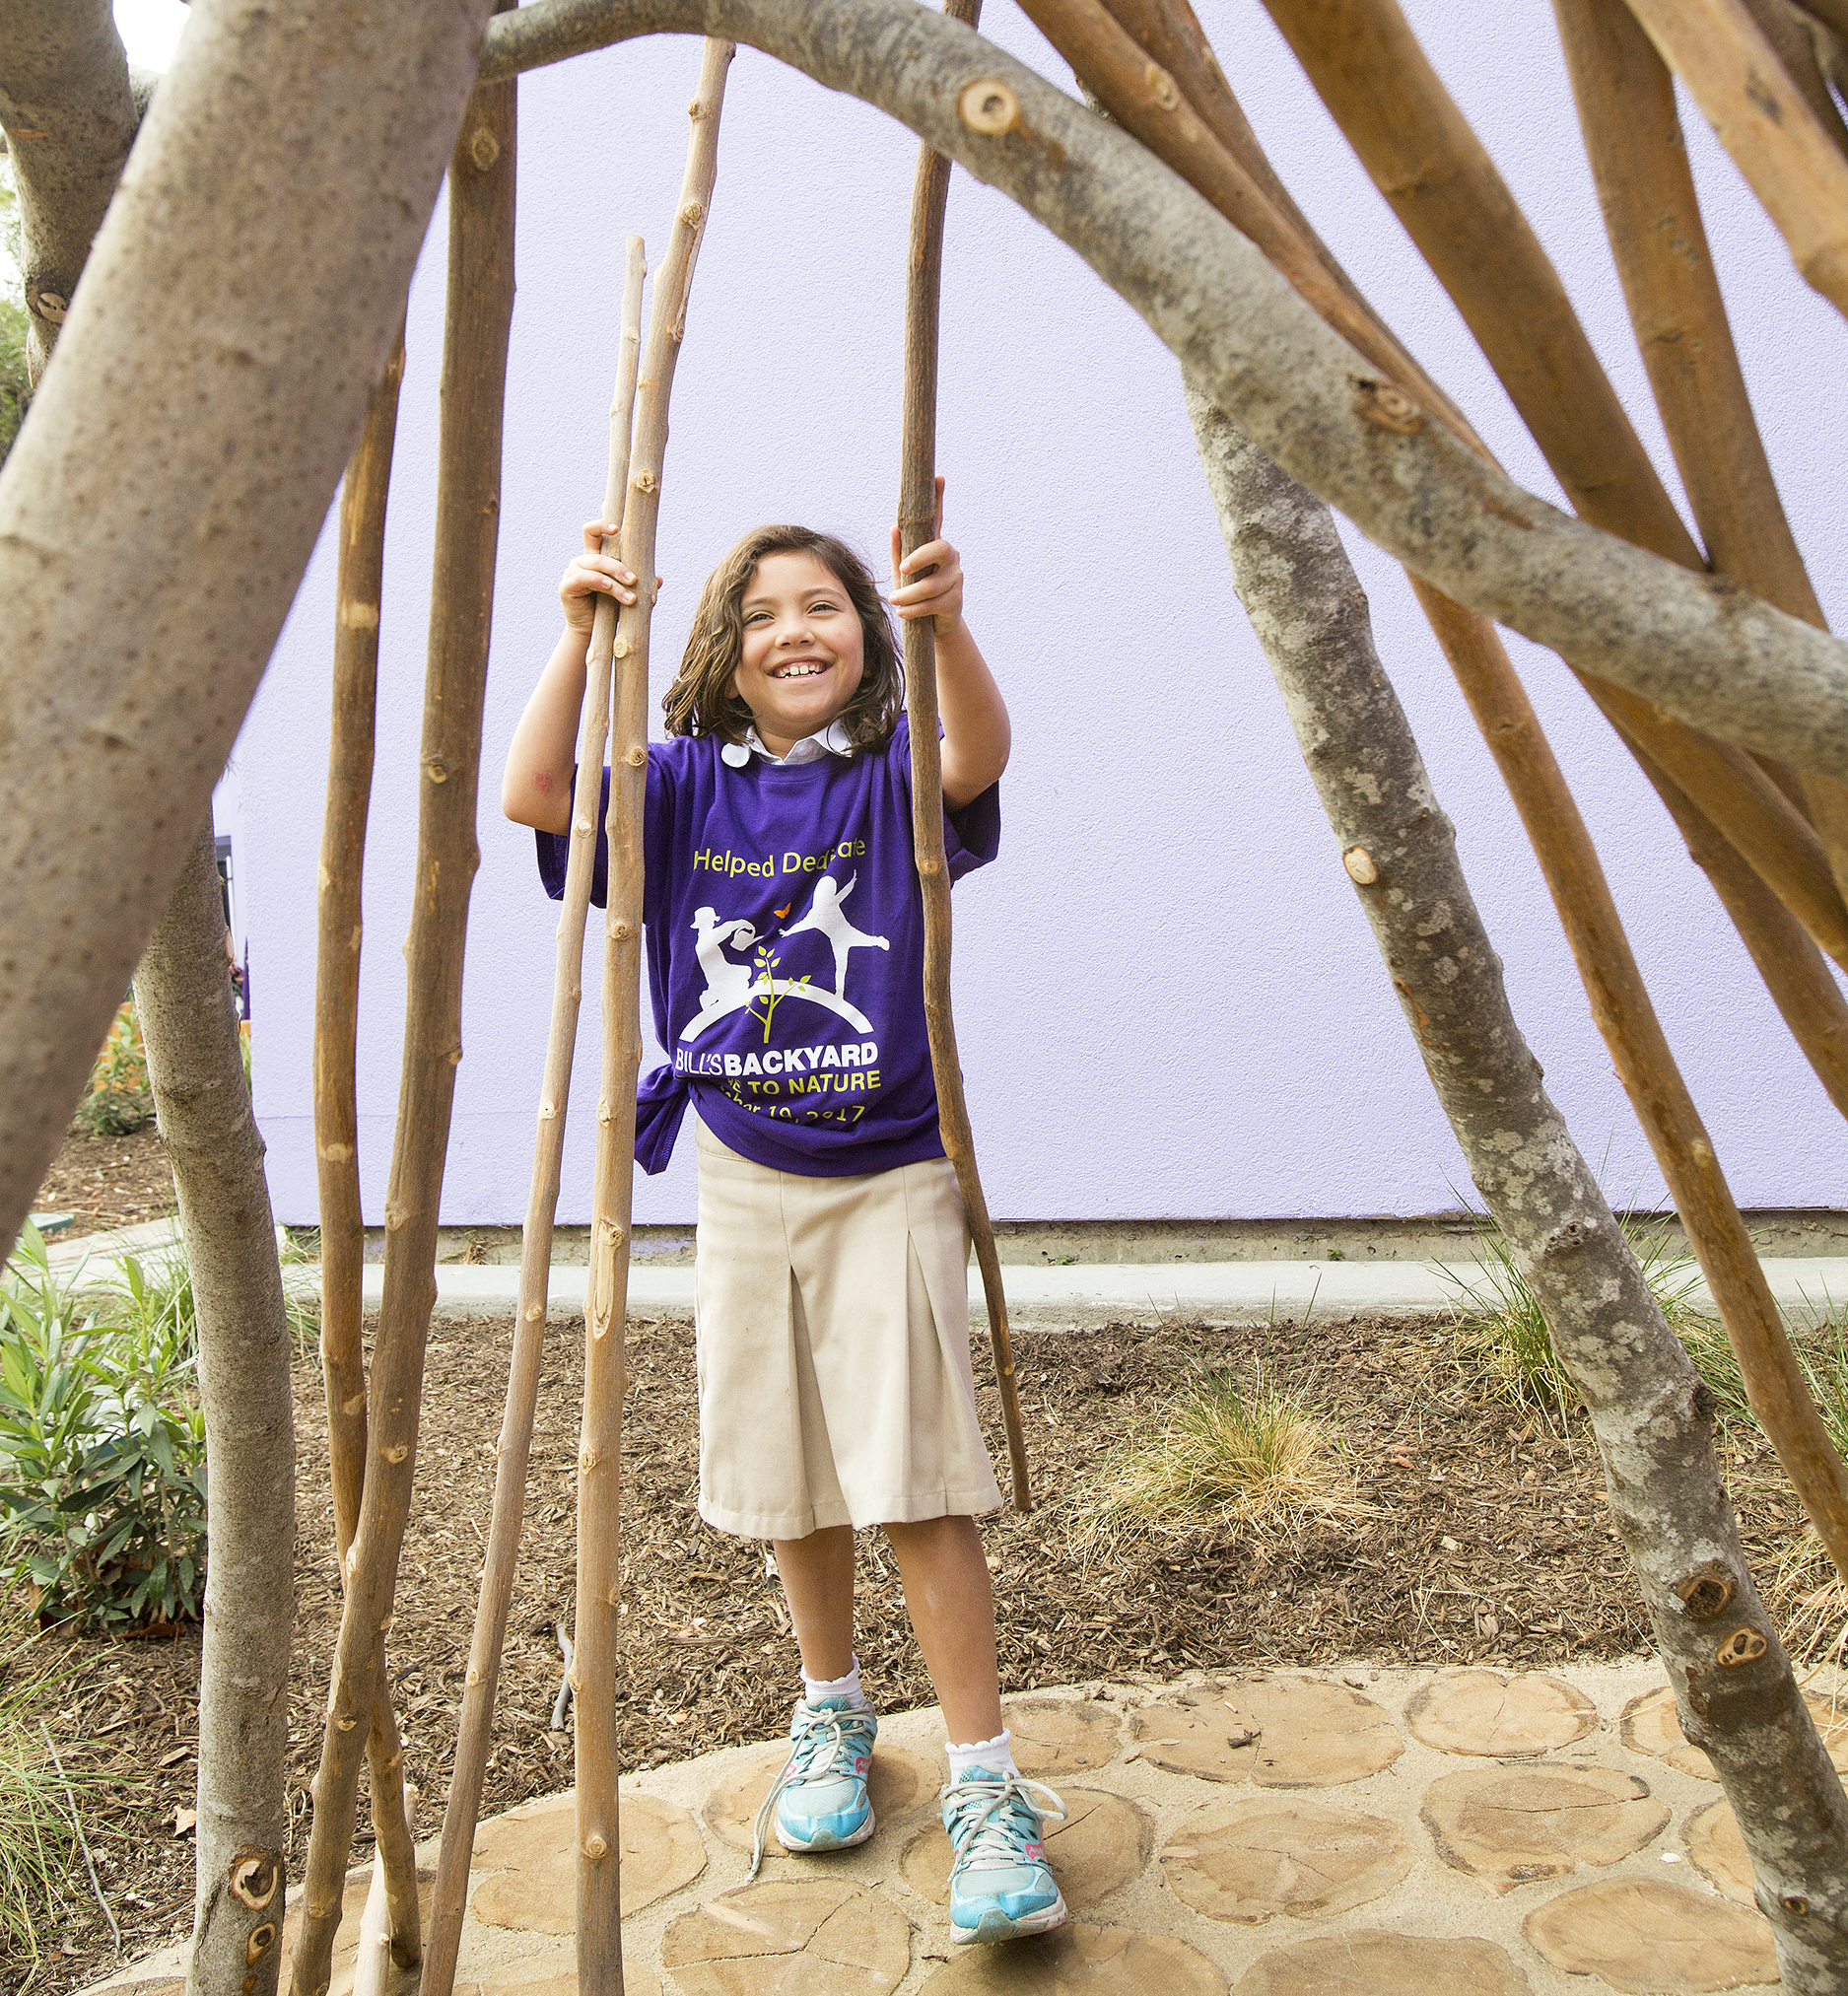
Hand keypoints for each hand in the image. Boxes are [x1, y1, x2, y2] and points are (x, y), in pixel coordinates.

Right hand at [559, 520, 661, 634]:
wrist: (593, 633)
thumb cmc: (610, 611)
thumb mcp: (627, 595)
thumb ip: (641, 585)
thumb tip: (658, 579)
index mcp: (594, 558)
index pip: (592, 533)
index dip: (601, 525)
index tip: (617, 528)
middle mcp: (582, 562)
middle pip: (600, 555)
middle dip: (619, 567)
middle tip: (634, 580)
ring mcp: (572, 572)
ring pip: (595, 567)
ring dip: (615, 581)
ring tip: (630, 598)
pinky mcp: (566, 586)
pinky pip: (583, 578)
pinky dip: (598, 581)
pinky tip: (609, 587)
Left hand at [889, 473, 963, 633]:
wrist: (933, 626)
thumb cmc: (915, 593)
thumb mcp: (902, 572)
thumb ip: (898, 551)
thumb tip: (894, 527)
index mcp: (934, 546)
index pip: (937, 518)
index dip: (939, 498)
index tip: (939, 477)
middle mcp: (950, 557)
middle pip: (939, 549)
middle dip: (919, 558)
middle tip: (902, 569)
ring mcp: (955, 578)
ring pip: (932, 584)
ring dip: (909, 594)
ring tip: (894, 601)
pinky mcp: (956, 600)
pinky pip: (933, 603)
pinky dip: (915, 609)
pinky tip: (903, 612)